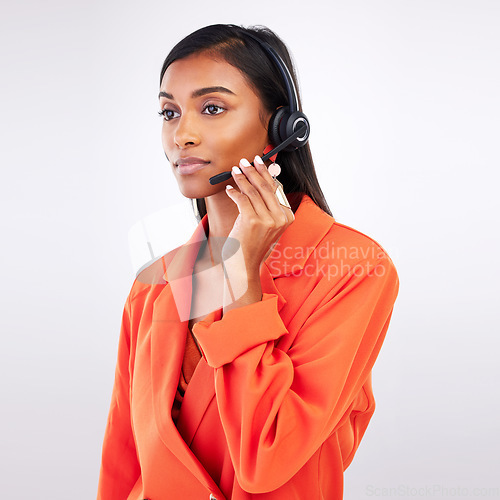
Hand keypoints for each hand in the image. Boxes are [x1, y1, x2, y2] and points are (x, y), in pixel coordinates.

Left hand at [223, 155, 294, 276]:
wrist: (244, 265)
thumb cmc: (252, 244)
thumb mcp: (265, 224)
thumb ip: (266, 204)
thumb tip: (263, 178)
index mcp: (287, 217)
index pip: (276, 188)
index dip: (266, 173)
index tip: (259, 162)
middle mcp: (280, 218)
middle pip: (266, 187)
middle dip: (254, 171)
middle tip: (245, 161)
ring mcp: (267, 220)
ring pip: (253, 191)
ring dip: (242, 178)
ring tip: (234, 170)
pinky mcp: (252, 221)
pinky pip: (242, 199)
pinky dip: (234, 192)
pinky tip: (229, 189)